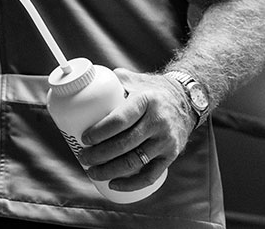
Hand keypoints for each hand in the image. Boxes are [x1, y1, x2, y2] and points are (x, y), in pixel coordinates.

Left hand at [76, 68, 194, 191]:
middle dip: (99, 155)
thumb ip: (109, 79)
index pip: (119, 120)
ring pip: (135, 162)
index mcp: (146, 101)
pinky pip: (151, 174)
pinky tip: (114, 185)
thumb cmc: (151, 89)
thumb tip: (78, 80)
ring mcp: (166, 140)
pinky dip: (131, 183)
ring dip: (110, 171)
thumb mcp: (133, 79)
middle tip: (83, 157)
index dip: (99, 132)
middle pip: (124, 144)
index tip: (83, 138)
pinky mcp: (171, 155)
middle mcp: (158, 122)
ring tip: (91, 171)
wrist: (186, 99)